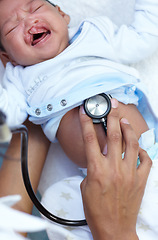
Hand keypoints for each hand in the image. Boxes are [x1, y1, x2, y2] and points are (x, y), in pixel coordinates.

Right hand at [79, 99, 151, 239]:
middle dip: (112, 117)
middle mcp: (114, 168)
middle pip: (114, 135)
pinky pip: (146, 160)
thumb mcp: (85, 187)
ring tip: (125, 121)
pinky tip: (138, 147)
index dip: (86, 122)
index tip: (85, 112)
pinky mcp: (141, 180)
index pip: (90, 139)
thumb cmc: (96, 210)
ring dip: (128, 129)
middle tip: (113, 106)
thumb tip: (97, 158)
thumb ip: (91, 168)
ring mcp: (130, 173)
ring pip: (132, 143)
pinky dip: (142, 151)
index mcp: (97, 170)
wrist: (114, 228)